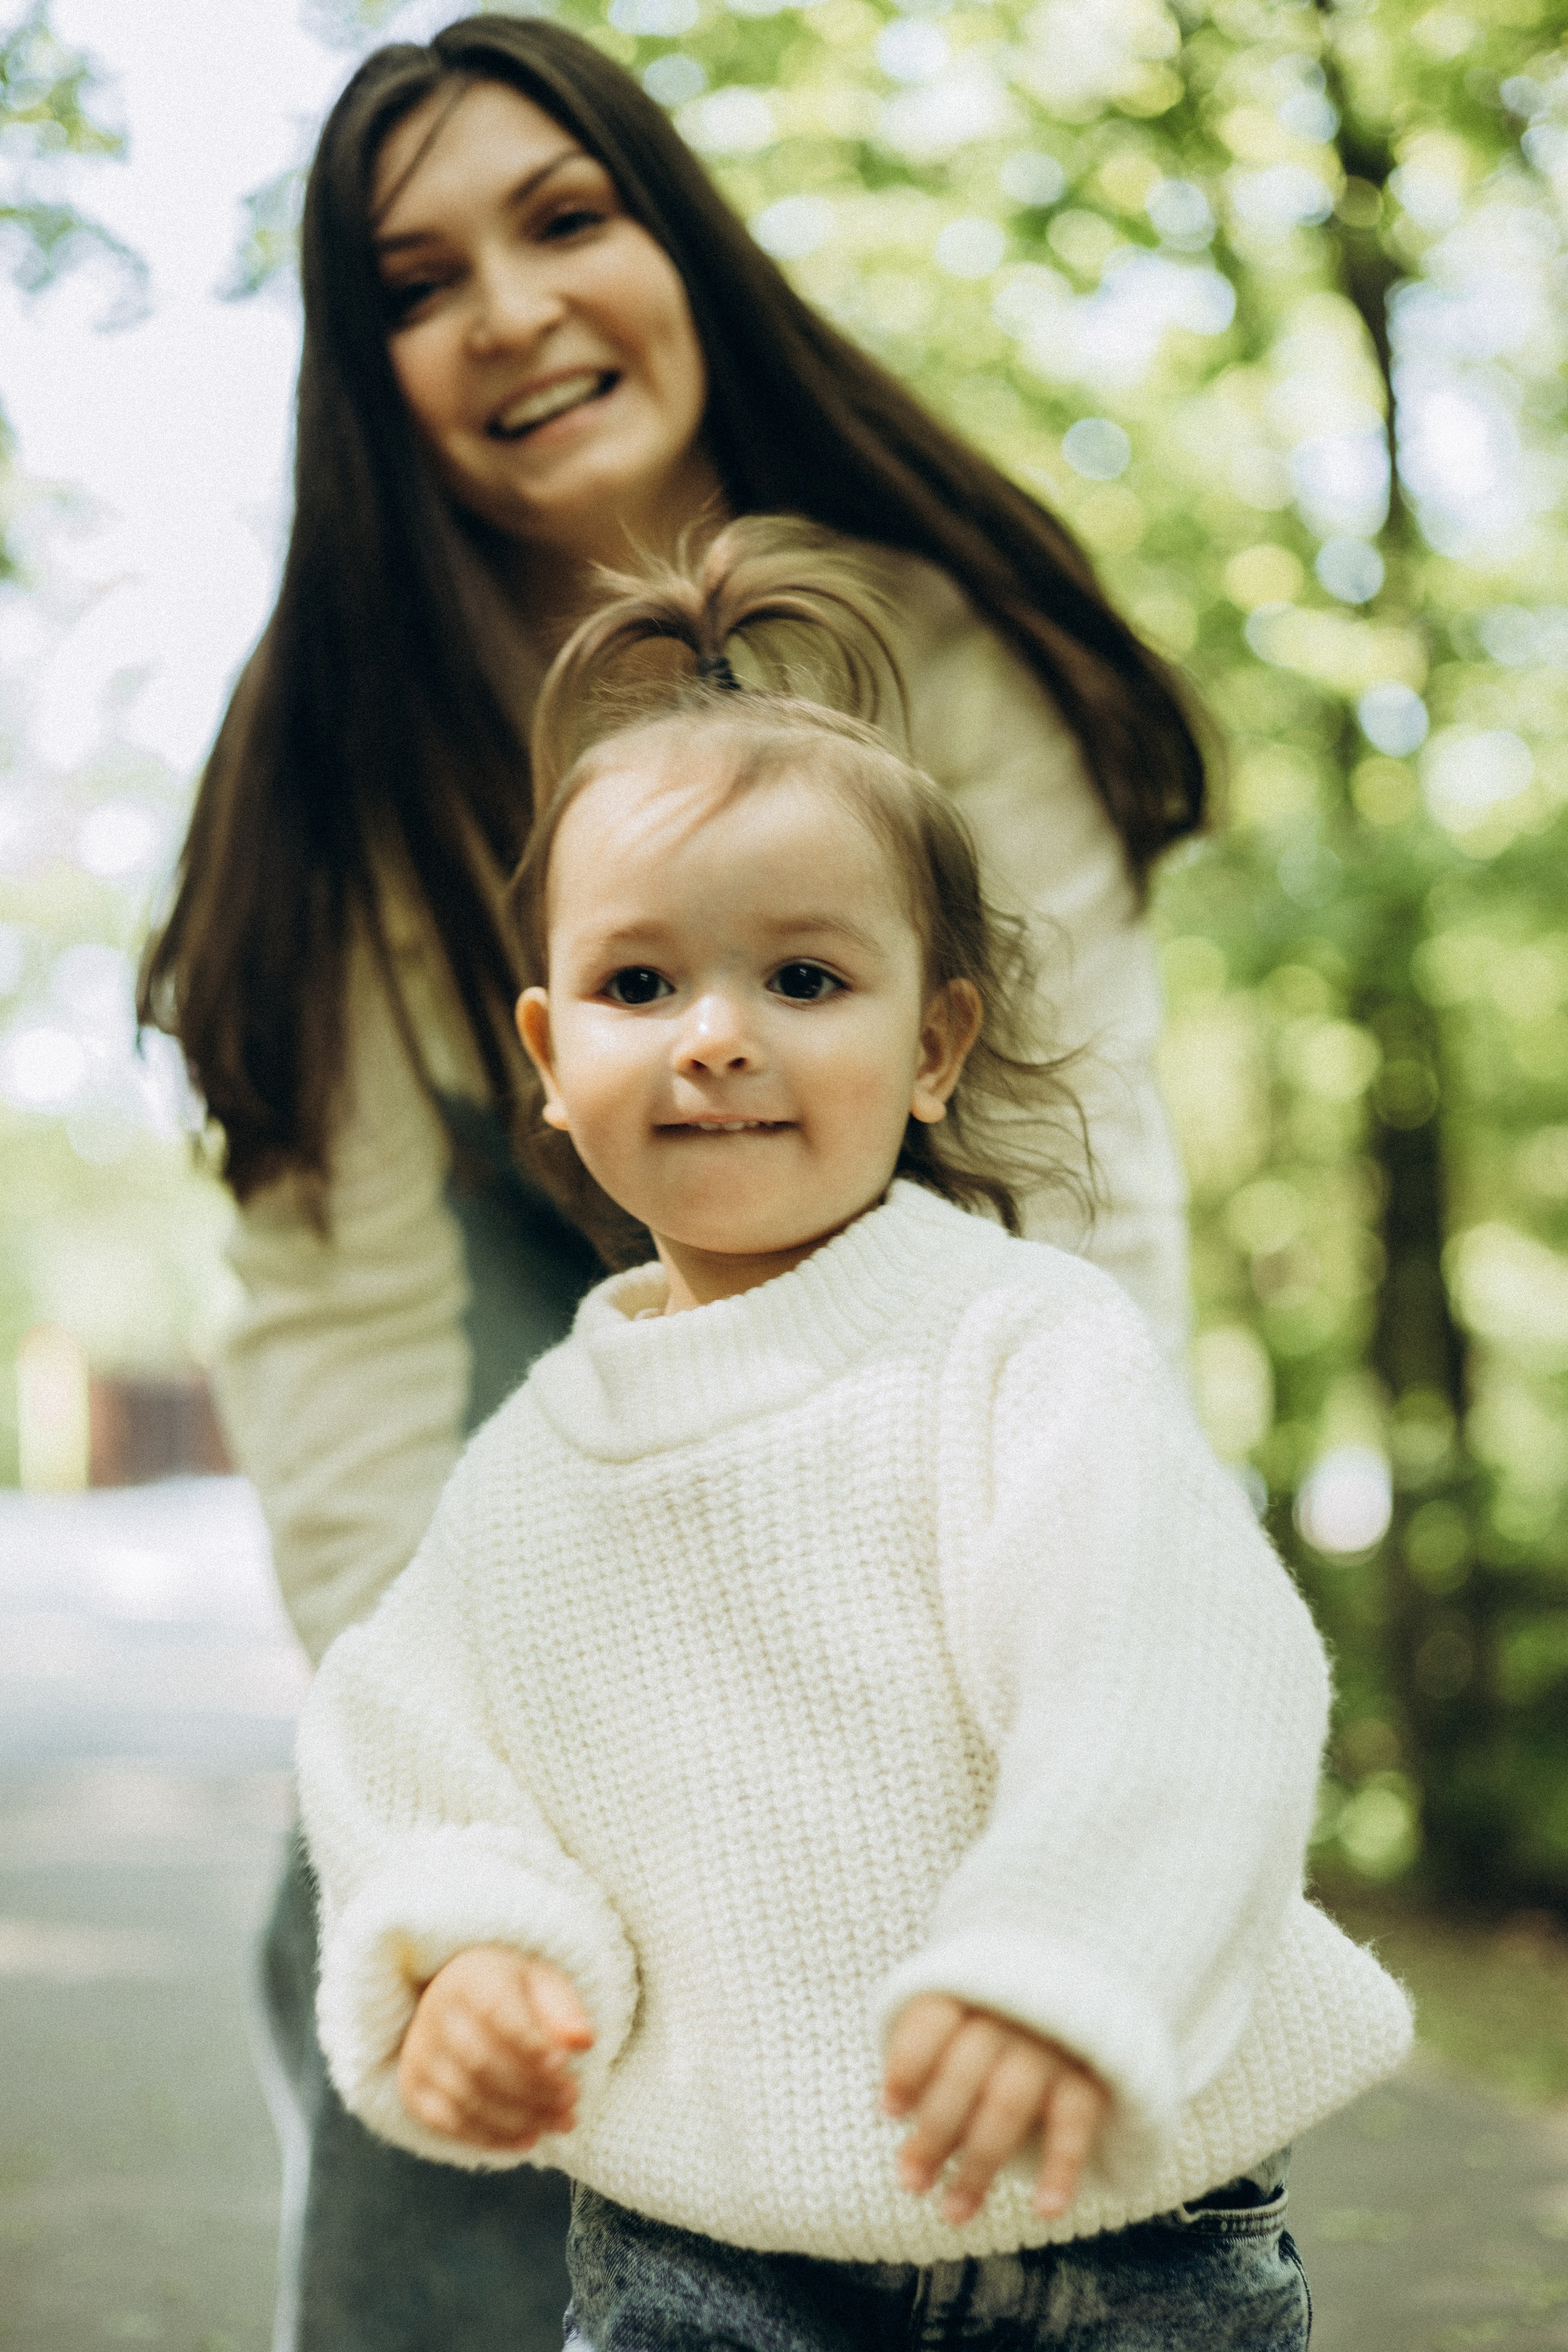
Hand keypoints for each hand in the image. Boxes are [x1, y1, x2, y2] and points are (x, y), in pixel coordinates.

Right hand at [397, 1944, 592, 2150]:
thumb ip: (564, 2008)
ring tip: (561, 2121)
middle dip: (533, 2088)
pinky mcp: (412, 2088)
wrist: (461, 2001)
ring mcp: (419, 2053)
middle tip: (572, 2099)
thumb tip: (582, 2041)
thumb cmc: (514, 1992)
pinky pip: (448, 2123)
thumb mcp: (543, 1984)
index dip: (530, 2043)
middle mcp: (435, 2013)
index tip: (564, 2065)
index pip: (495, 2011)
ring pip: (467, 2097)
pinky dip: (491, 2137)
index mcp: (469, 1977)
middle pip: (482, 2061)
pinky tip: (528, 2139)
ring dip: (521, 2118)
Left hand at [883, 1994, 1107, 2226]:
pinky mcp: (1092, 2077)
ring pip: (1008, 2105)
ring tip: (953, 2213)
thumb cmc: (995, 2041)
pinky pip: (1076, 2123)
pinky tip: (1046, 2211)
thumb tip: (907, 2152)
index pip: (933, 2023)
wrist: (1081, 2012)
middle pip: (963, 2072)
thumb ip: (932, 2079)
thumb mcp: (960, 2039)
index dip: (908, 2065)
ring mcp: (1053, 2044)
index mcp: (970, 1995)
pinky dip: (1062, 2167)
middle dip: (934, 2133)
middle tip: (912, 2184)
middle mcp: (1010, 2015)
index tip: (890, 2111)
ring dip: (979, 2165)